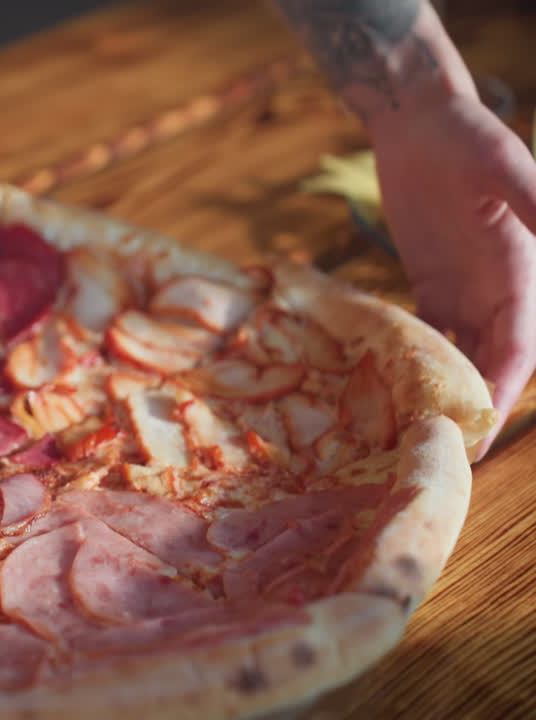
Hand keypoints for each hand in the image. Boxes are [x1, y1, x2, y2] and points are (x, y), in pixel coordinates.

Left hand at [370, 93, 535, 456]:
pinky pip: (426, 331)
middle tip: (450, 452)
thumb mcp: (504, 167)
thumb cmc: (469, 136)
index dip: (503, 385)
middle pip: (492, 358)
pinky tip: (391, 393)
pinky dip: (413, 361)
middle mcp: (499, 287)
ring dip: (445, 390)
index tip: (484, 424)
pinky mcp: (432, 283)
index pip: (519, 341)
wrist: (422, 123)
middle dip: (476, 404)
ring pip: (461, 352)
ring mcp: (465, 288)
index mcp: (523, 268)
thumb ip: (534, 205)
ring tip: (419, 435)